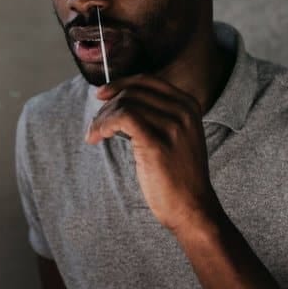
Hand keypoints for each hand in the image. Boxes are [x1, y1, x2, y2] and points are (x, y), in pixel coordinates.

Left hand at [85, 74, 219, 231]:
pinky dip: (104, 125)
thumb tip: (120, 101)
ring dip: (102, 118)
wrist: (192, 207)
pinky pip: (123, 118)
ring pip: (125, 105)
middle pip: (133, 92)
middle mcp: (183, 110)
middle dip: (107, 106)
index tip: (102, 94)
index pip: (147, 81)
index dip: (120, 84)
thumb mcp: (176, 136)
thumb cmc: (177, 176)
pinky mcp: (157, 142)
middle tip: (96, 125)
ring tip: (95, 134)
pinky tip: (97, 137)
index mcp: (188, 105)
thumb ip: (157, 116)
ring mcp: (173, 126)